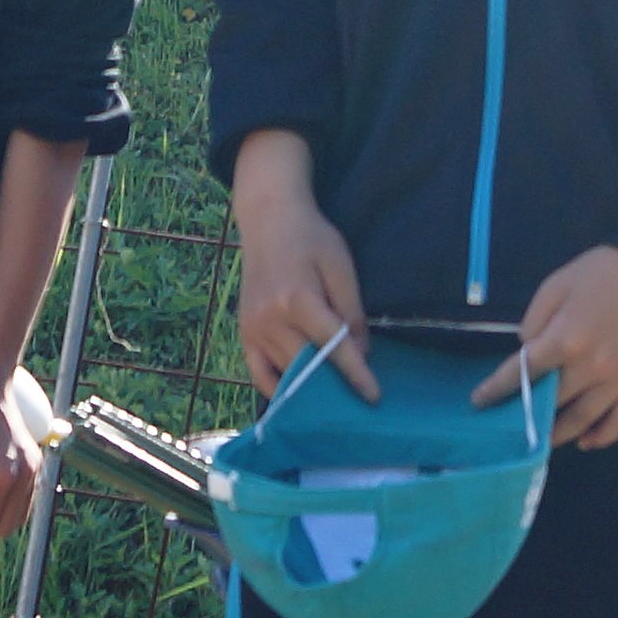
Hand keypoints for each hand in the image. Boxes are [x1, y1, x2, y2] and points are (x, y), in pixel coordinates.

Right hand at [229, 134, 373, 400]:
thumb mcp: (340, 266)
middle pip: (308, 365)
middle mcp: (271, 319)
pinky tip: (297, 396)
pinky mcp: (244, 332)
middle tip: (357, 399)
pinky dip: (277, 388)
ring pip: (285, 373)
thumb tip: (361, 352)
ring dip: (309, 388)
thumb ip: (351, 311)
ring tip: (333, 399)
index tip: (373, 396)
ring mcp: (253, 328)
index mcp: (298, 300)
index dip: (355, 374)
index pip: (333, 348)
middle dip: (335, 384)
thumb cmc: (310, 238)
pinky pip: (258, 374)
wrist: (268, 219)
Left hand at [495, 244, 617, 451]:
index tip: (479, 402)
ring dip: (558, 434)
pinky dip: (600, 438)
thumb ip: (534, 320)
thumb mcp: (557, 284)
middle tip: (509, 424)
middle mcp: (590, 367)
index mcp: (565, 339)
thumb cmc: (602, 272)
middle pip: (550, 402)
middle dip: (526, 414)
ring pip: (582, 421)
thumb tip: (527, 352)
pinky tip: (585, 441)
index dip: (497, 390)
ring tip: (543, 439)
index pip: (523, 373)